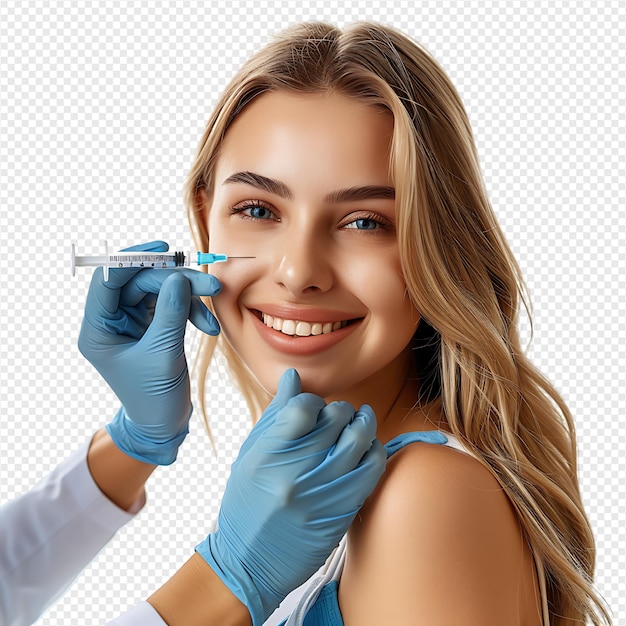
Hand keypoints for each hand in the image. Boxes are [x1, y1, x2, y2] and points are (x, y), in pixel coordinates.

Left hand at [78, 241, 221, 464]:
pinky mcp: (150, 326)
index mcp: (97, 329)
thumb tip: (178, 277)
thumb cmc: (154, 398)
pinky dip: (191, 310)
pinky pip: (171, 304)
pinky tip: (208, 326)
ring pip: (159, 290)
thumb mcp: (163, 355)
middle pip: (140, 282)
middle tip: (210, 285)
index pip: (107, 280)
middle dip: (176, 282)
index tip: (163, 251)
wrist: (163, 424)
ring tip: (213, 309)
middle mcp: (111, 321)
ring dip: (189, 297)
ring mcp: (131, 322)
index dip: (133, 260)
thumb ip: (170, 313)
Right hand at [196, 369, 385, 624]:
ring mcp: (320, 492)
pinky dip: (374, 452)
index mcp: (266, 454)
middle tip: (341, 413)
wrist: (248, 562)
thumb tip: (294, 377)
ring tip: (362, 420)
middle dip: (341, 410)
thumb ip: (275, 416)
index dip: (313, 401)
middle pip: (334, 420)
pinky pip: (371, 471)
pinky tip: (369, 447)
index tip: (315, 406)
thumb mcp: (250, 456)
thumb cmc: (246, 504)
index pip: (303, 407)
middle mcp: (294, 471)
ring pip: (358, 440)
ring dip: (364, 424)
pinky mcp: (341, 511)